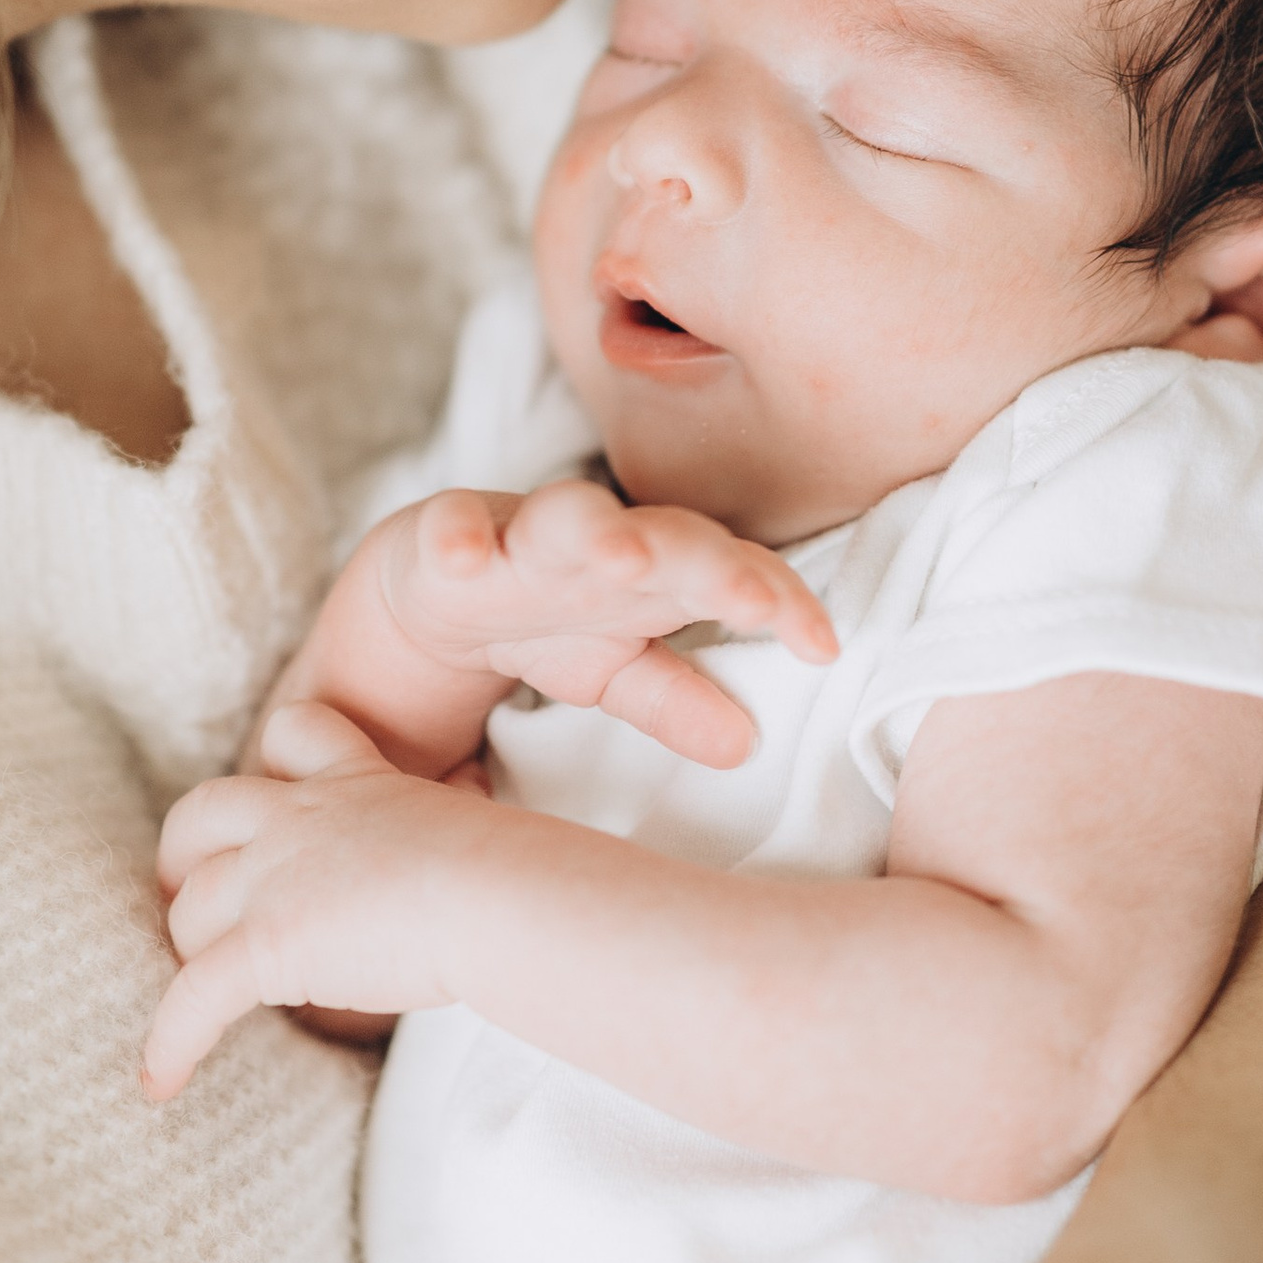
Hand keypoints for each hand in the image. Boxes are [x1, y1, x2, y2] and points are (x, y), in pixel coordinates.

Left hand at [145, 702, 484, 1099]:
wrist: (493, 892)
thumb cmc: (509, 871)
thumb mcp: (468, 825)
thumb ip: (442, 829)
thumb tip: (477, 828)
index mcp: (354, 783)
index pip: (293, 733)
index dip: (273, 766)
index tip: (273, 802)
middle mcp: (298, 819)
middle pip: (200, 813)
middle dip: (182, 855)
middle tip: (192, 899)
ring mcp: (272, 877)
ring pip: (189, 910)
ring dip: (188, 954)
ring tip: (202, 1000)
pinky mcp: (265, 942)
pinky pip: (192, 998)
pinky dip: (170, 1042)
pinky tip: (162, 1083)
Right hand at [374, 479, 834, 766]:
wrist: (438, 582)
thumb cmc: (548, 614)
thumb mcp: (612, 669)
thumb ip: (674, 700)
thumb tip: (745, 744)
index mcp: (654, 577)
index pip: (732, 576)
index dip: (780, 603)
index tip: (823, 647)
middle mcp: (600, 545)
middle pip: (668, 538)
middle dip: (710, 563)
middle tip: (750, 600)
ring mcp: (521, 537)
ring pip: (566, 517)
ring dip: (597, 531)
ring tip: (624, 556)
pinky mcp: (446, 539)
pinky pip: (449, 528)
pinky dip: (455, 537)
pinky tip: (462, 555)